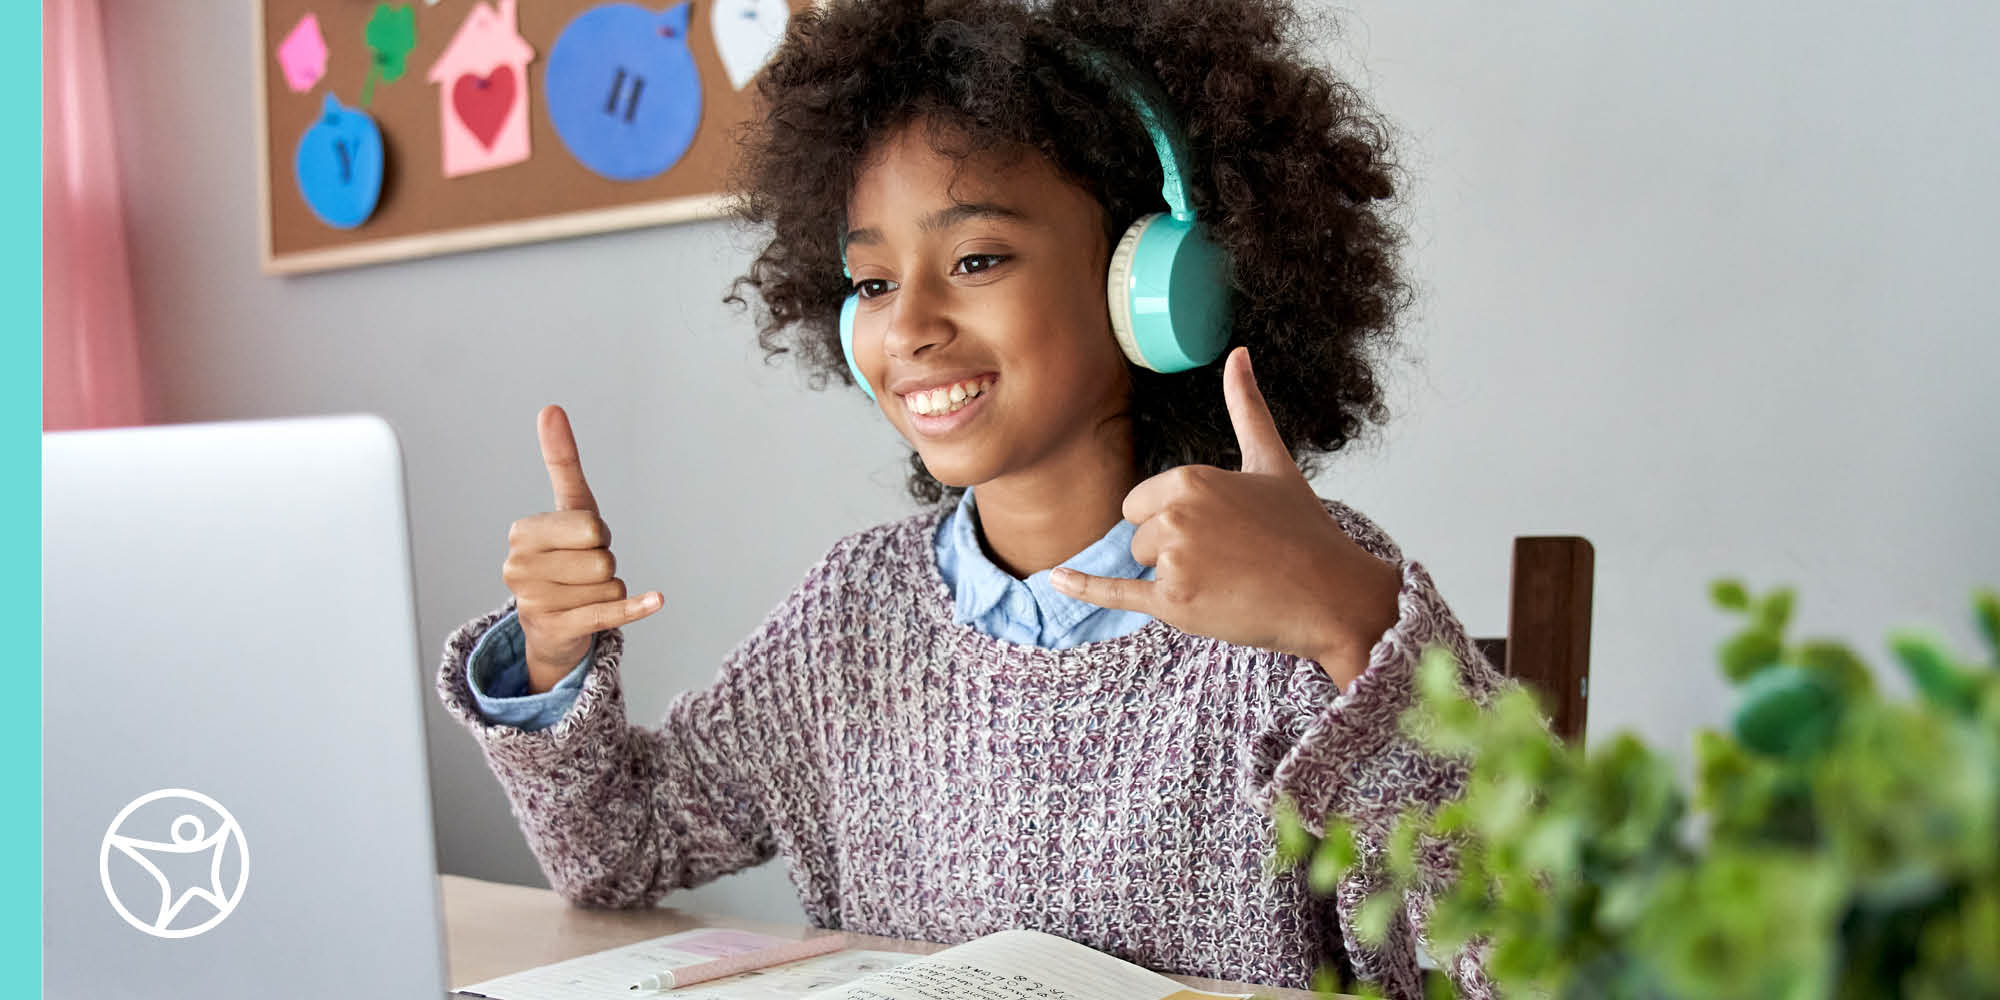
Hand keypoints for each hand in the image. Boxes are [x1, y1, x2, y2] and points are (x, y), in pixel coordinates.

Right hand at [500, 405, 662, 692]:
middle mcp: (519, 568)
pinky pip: (609, 612)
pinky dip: (636, 607)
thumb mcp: (567, 507)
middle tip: (583, 571)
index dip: (597, 534)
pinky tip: (657, 600)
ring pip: (611, 585)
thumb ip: (561, 461)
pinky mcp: (557, 630)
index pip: (591, 526)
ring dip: (609, 589)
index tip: (581, 541)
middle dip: (604, 562)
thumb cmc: (563, 557)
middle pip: (603, 558)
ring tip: (582, 593)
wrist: (550, 626)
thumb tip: (550, 408)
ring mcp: (534, 603)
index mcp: (522, 533)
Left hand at [1049, 347, 1401, 685]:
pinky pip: (1115, 593)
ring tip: (1229, 580)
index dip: (1172, 519)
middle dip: (1172, 549)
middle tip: (1228, 558)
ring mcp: (1174, 561)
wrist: (1332, 596)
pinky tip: (1056, 579)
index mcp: (1191, 478)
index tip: (1220, 529)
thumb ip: (1246, 408)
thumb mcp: (1271, 462)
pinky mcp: (1175, 604)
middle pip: (1138, 535)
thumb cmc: (1305, 531)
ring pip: (1142, 565)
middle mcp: (1176, 515)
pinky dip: (1085, 589)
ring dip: (1175, 578)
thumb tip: (1239, 353)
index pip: (1140, 502)